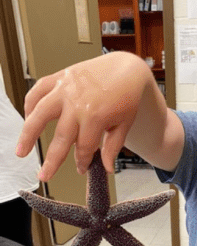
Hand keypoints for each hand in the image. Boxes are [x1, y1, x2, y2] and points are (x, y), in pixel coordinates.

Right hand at [16, 52, 148, 180]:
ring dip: (27, 135)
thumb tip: (105, 168)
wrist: (125, 69)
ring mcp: (64, 89)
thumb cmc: (126, 96)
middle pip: (61, 137)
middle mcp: (77, 103)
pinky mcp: (57, 77)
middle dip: (52, 160)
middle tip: (44, 176)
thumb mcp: (125, 123)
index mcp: (96, 116)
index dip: (82, 161)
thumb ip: (113, 146)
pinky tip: (28, 120)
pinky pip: (37, 93)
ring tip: (21, 151)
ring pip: (39, 114)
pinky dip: (29, 106)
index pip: (84, 146)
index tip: (80, 169)